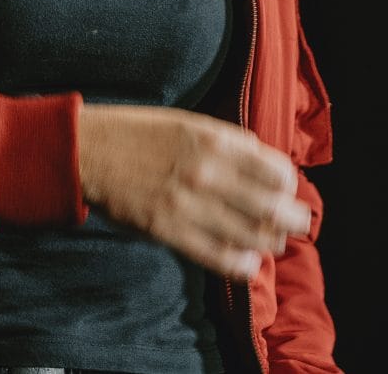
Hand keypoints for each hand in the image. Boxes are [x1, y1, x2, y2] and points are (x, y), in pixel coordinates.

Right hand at [76, 103, 310, 280]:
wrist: (89, 152)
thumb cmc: (141, 134)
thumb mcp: (190, 123)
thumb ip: (229, 142)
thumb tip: (266, 162)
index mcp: (214, 141)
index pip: (275, 171)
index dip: (289, 185)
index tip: (288, 190)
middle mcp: (206, 173)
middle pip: (270, 207)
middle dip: (293, 220)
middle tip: (298, 224)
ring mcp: (187, 204)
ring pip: (248, 235)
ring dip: (270, 243)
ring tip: (274, 243)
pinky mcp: (168, 230)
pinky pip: (216, 256)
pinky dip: (240, 265)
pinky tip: (249, 264)